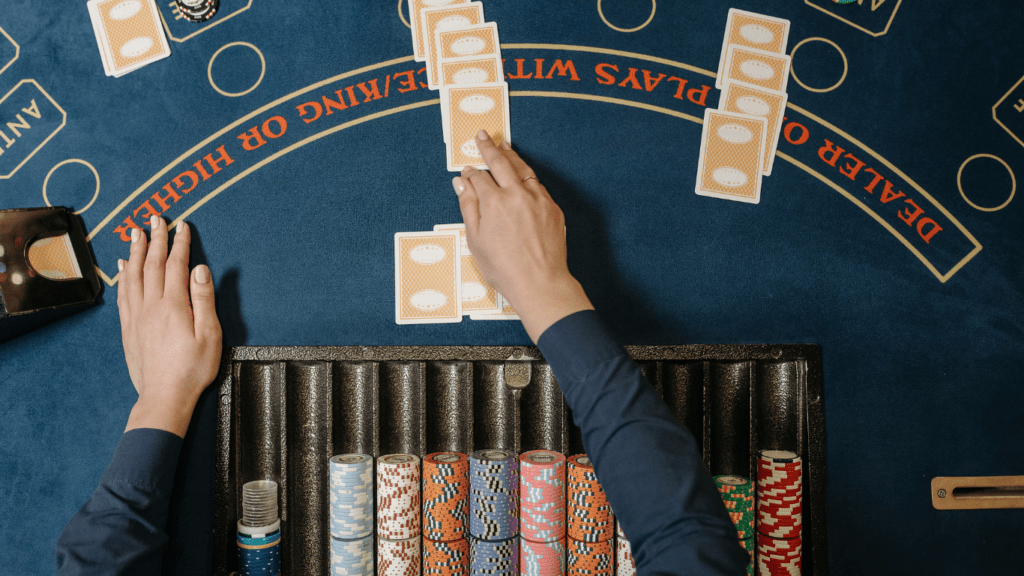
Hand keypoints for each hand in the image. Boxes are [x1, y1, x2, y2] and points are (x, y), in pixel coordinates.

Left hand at [117, 216, 221, 437]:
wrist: (165, 396)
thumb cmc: (192, 369)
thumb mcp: (210, 335)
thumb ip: (204, 299)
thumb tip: (199, 270)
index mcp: (174, 306)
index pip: (176, 265)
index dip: (179, 243)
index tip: (182, 226)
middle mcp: (151, 307)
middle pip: (152, 264)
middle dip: (155, 239)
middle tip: (156, 219)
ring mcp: (137, 317)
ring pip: (134, 275)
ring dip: (136, 251)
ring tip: (136, 233)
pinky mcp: (129, 328)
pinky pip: (123, 293)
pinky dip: (123, 275)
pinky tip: (123, 266)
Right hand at [453, 130, 592, 341]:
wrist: (540, 283)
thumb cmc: (504, 268)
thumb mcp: (476, 240)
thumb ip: (469, 207)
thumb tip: (462, 182)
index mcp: (494, 202)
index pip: (479, 178)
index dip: (471, 173)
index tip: (467, 171)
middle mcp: (517, 194)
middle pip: (501, 163)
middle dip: (489, 148)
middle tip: (482, 136)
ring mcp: (538, 199)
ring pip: (523, 169)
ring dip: (511, 156)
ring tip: (503, 146)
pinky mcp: (552, 208)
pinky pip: (537, 184)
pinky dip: (527, 175)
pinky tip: (523, 174)